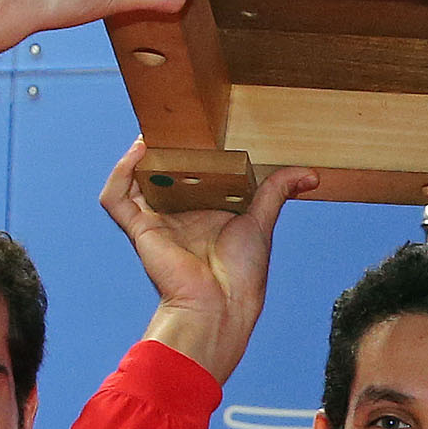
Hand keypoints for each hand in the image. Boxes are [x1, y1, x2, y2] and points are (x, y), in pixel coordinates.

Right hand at [103, 140, 315, 384]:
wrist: (220, 307)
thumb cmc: (242, 275)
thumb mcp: (262, 220)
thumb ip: (277, 190)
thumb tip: (311, 174)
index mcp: (204, 214)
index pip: (191, 175)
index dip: (190, 152)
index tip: (198, 127)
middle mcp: (177, 217)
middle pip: (161, 175)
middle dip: (163, 148)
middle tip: (173, 121)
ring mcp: (156, 223)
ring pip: (134, 181)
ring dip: (137, 156)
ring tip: (152, 131)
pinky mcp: (139, 230)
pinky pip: (116, 198)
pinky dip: (121, 172)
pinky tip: (137, 151)